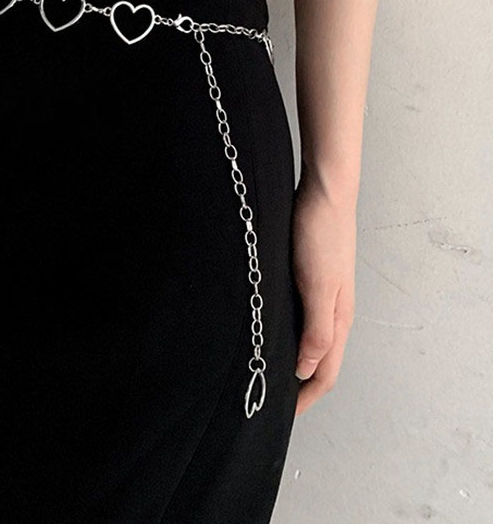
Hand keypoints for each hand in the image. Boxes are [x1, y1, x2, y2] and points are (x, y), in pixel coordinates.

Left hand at [291, 170, 356, 415]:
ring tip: (269, 369)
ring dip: (294, 359)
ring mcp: (322, 294)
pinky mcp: (308, 278)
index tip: (283, 414)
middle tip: (273, 399)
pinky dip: (290, 333)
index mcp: (338, 318)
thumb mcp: (317, 286)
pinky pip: (302, 317)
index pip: (326, 371)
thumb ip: (317, 329)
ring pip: (311, 339)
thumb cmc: (321, 236)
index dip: (306, 397)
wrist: (323, 194)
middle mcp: (333, 311)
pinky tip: (271, 329)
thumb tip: (306, 369)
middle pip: (320, 360)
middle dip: (301, 385)